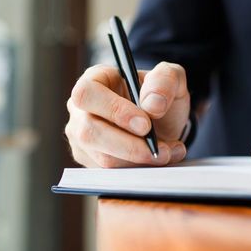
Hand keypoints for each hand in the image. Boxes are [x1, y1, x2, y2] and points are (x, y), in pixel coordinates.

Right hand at [65, 62, 190, 167]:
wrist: (161, 122)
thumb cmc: (158, 95)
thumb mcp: (171, 78)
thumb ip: (165, 80)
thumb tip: (152, 105)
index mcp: (94, 79)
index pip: (87, 94)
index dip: (113, 110)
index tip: (145, 125)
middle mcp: (80, 108)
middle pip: (89, 132)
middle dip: (130, 146)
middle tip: (160, 149)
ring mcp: (80, 136)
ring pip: (102, 157)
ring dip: (139, 160)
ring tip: (168, 152)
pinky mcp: (88, 159)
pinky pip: (110, 172)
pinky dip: (137, 170)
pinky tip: (156, 159)